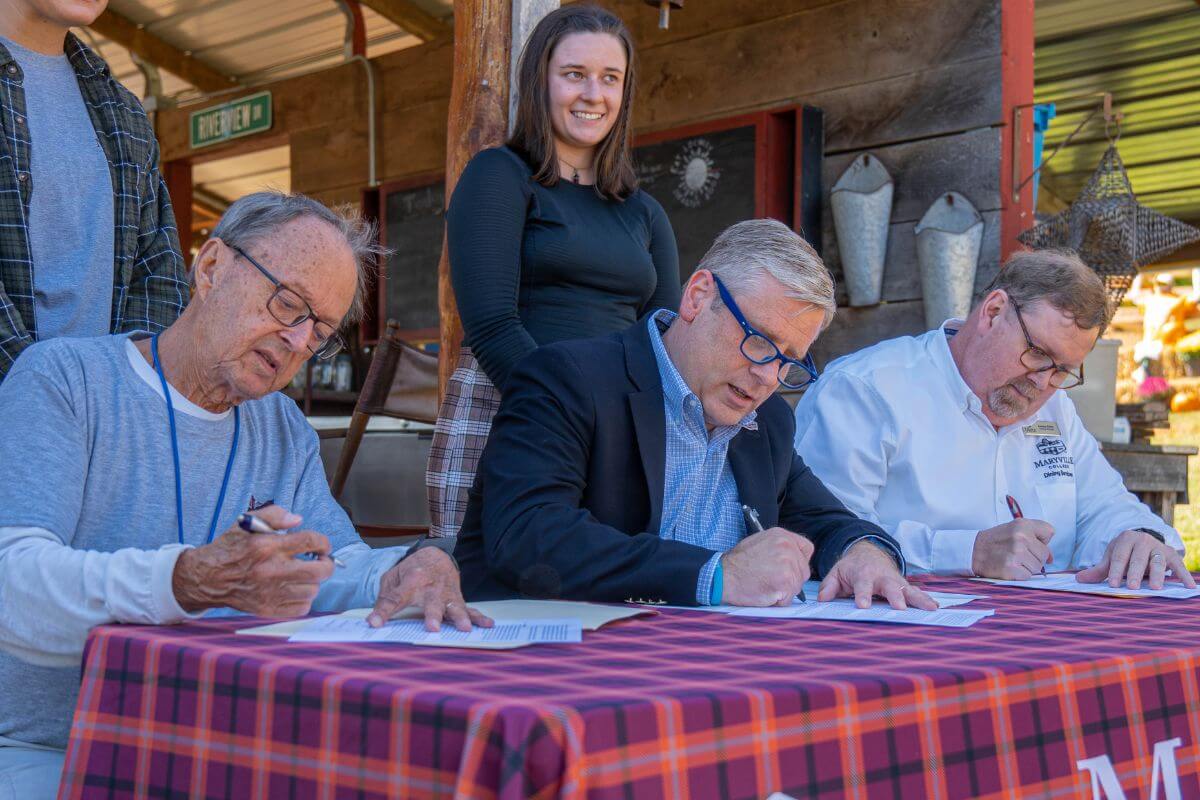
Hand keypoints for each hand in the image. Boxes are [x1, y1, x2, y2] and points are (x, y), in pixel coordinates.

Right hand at [172, 505, 333, 616]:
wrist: (208, 577)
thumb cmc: (231, 548)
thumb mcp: (248, 522)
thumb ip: (275, 515)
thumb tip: (298, 520)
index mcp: (268, 546)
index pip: (311, 542)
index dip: (323, 543)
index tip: (322, 546)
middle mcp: (271, 570)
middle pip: (319, 571)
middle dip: (326, 563)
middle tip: (321, 560)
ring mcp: (271, 593)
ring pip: (312, 590)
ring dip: (313, 581)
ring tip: (304, 575)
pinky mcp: (268, 609)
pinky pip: (302, 607)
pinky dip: (304, 598)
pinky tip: (295, 589)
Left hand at [367, 547, 493, 631]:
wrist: (435, 555)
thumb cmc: (410, 571)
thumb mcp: (392, 578)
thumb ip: (385, 599)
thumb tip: (372, 622)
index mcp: (410, 581)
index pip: (395, 598)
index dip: (383, 611)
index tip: (374, 624)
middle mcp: (431, 587)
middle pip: (431, 603)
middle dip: (433, 615)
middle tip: (433, 628)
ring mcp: (446, 593)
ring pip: (454, 606)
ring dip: (459, 617)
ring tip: (465, 628)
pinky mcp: (457, 598)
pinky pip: (470, 608)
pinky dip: (479, 617)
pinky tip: (487, 624)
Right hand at [720, 528, 812, 605]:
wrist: (723, 575)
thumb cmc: (738, 562)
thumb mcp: (760, 541)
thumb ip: (780, 546)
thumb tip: (794, 556)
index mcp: (782, 536)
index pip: (807, 549)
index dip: (800, 561)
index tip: (791, 568)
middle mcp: (788, 548)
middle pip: (804, 571)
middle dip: (791, 579)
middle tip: (771, 579)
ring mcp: (788, 566)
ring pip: (797, 586)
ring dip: (783, 591)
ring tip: (765, 585)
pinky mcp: (785, 583)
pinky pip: (788, 599)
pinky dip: (777, 601)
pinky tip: (764, 592)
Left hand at [818, 539, 937, 609]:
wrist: (869, 554)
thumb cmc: (851, 568)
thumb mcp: (837, 573)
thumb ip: (829, 586)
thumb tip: (821, 599)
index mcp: (863, 574)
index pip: (862, 586)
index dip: (863, 595)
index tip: (863, 606)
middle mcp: (882, 577)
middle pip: (890, 587)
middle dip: (895, 597)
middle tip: (899, 608)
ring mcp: (896, 581)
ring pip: (908, 590)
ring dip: (919, 599)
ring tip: (930, 608)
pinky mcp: (905, 586)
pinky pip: (916, 593)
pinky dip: (926, 599)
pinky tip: (935, 606)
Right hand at [972, 519, 1053, 579]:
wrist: (973, 551)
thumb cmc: (996, 541)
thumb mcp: (1015, 528)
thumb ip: (1036, 536)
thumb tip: (1051, 559)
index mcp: (1022, 525)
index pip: (1049, 531)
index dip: (1041, 539)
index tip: (1030, 542)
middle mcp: (1021, 538)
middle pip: (1045, 554)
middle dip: (1034, 556)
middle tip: (1018, 554)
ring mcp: (1016, 554)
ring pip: (1038, 567)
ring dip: (1028, 567)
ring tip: (1013, 561)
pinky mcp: (1011, 569)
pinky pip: (1028, 576)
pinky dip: (1021, 575)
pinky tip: (1010, 568)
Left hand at [1075, 530, 1194, 590]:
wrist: (1144, 540)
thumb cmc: (1125, 553)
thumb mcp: (1112, 557)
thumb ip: (1098, 570)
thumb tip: (1079, 580)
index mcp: (1125, 539)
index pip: (1119, 557)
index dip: (1116, 571)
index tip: (1113, 585)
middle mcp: (1143, 541)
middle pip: (1138, 559)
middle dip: (1135, 573)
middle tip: (1132, 587)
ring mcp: (1158, 548)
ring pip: (1157, 562)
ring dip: (1157, 575)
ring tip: (1155, 588)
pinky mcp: (1172, 555)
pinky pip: (1179, 566)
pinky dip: (1184, 575)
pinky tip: (1188, 586)